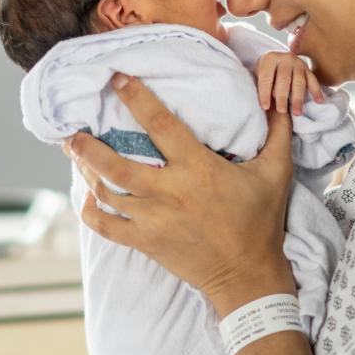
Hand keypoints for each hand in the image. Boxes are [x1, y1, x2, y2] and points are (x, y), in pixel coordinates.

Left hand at [64, 73, 297, 311]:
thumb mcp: (277, 172)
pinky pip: (106, 227)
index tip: (117, 78)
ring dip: (87, 171)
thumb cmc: (262, 221)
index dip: (137, 98)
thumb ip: (278, 132)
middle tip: (73, 129)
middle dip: (88, 145)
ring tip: (76, 153)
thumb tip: (282, 99)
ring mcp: (153, 220)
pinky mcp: (146, 243)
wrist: (248, 276)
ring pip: (107, 192)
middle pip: (115, 164)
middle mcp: (170, 193)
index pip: (160, 125)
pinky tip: (87, 198)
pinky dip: (91, 212)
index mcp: (198, 169)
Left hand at [255, 50, 322, 115]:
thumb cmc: (266, 72)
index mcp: (270, 58)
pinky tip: (318, 101)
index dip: (265, 93)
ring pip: (299, 82)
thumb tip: (264, 104)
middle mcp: (285, 58)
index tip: (265, 108)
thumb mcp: (259, 75)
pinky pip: (313, 80)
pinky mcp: (308, 69)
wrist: (278, 60)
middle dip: (282, 97)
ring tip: (297, 113)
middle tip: (281, 111)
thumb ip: (261, 86)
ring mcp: (298, 63)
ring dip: (298, 98)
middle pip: (284, 79)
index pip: (266, 78)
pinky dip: (316, 91)